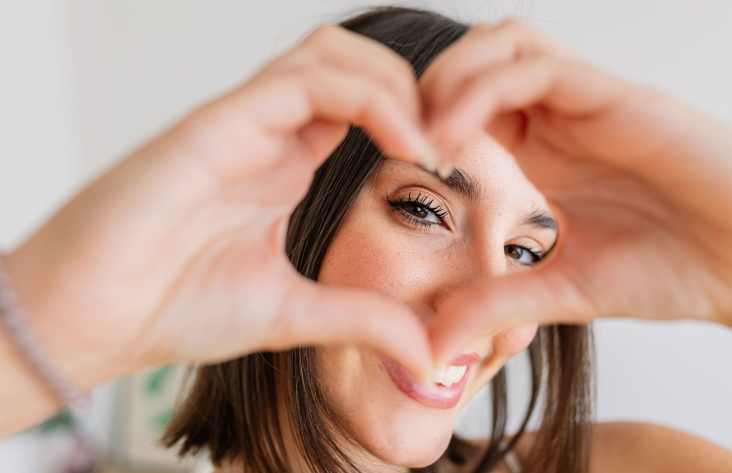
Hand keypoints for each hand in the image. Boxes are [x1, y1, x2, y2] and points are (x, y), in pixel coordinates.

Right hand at [6, 25, 437, 394]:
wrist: (93, 320)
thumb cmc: (172, 309)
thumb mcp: (293, 315)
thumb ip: (362, 320)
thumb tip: (431, 353)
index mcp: (287, 166)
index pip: (362, 107)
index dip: (415, 120)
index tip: (456, 162)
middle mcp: (270, 135)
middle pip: (352, 63)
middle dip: (414, 87)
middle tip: (450, 137)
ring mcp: (245, 123)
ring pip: (332, 54)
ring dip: (394, 82)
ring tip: (427, 139)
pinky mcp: (219, 122)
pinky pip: (305, 81)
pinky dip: (366, 97)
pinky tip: (402, 141)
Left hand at [421, 19, 731, 362]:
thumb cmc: (677, 270)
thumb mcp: (567, 290)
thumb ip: (501, 304)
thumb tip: (434, 339)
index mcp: (544, 151)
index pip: (466, 105)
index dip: (421, 121)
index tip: (393, 163)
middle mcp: (561, 117)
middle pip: (476, 59)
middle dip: (425, 87)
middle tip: (397, 138)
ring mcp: (588, 102)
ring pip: (504, 44)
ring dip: (451, 76)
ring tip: (425, 133)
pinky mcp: (619, 98)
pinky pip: (540, 66)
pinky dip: (488, 87)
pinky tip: (458, 133)